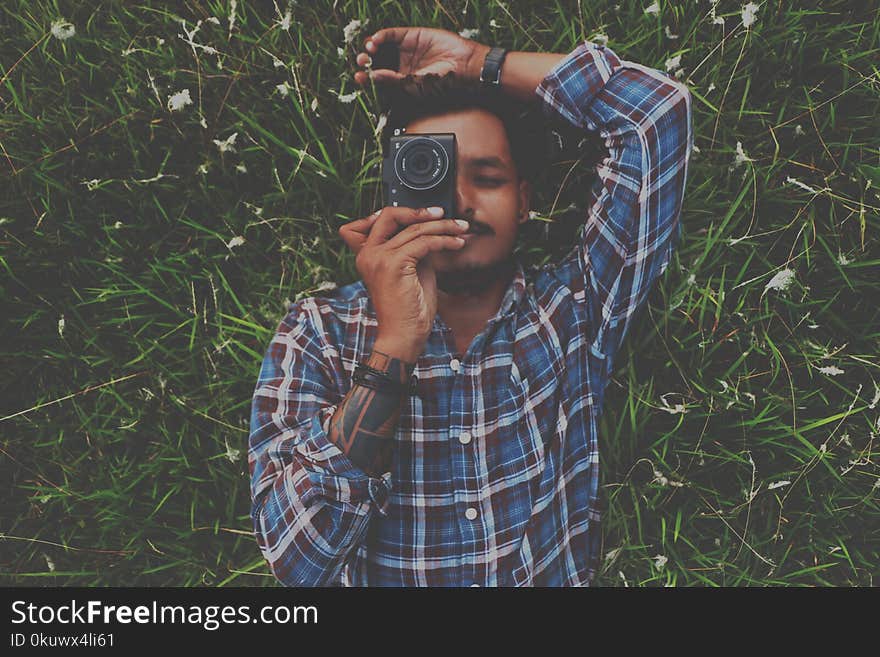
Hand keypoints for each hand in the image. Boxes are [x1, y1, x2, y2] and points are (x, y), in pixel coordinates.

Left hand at [353, 26, 489, 86]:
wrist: (461, 66)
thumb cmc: (442, 82)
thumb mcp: (414, 85)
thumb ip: (393, 80)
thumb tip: (373, 76)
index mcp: (399, 80)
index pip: (378, 78)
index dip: (366, 77)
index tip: (359, 76)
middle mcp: (399, 64)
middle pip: (376, 60)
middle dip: (366, 61)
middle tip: (362, 61)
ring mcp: (404, 49)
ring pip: (381, 46)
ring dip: (371, 47)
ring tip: (369, 50)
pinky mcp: (410, 35)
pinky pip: (391, 35)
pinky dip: (381, 36)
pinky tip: (376, 40)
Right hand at [353, 206, 469, 350]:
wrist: (404, 335)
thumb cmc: (409, 309)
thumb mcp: (412, 270)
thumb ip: (415, 249)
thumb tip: (431, 230)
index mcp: (366, 255)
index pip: (377, 220)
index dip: (401, 212)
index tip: (426, 214)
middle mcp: (368, 254)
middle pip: (389, 215)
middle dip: (419, 211)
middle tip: (443, 214)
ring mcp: (378, 258)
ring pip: (414, 228)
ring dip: (443, 226)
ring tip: (460, 228)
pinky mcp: (393, 264)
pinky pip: (424, 242)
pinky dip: (444, 240)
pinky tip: (457, 244)